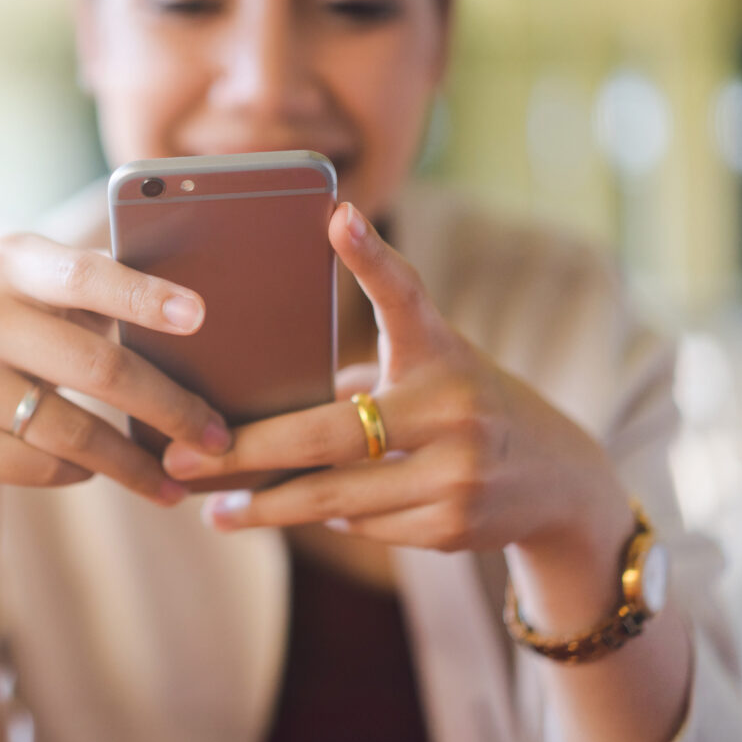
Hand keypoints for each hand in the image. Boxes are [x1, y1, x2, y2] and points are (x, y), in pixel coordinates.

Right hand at [0, 232, 230, 501]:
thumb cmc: (32, 337)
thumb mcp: (54, 301)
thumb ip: (108, 294)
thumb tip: (203, 319)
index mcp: (10, 262)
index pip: (85, 276)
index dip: (143, 296)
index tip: (199, 316)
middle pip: (98, 367)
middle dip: (170, 408)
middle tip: (217, 437)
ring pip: (74, 432)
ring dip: (136, 464)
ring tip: (178, 480)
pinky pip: (42, 466)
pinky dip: (81, 473)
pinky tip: (95, 471)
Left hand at [163, 202, 630, 560]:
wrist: (557, 479)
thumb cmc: (467, 407)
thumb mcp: (435, 372)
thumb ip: (366, 378)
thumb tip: (261, 407)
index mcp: (443, 353)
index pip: (406, 297)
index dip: (371, 257)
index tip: (336, 214)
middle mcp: (455, 406)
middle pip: (329, 433)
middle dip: (247, 452)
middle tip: (184, 458)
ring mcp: (460, 471)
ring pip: (337, 496)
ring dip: (270, 506)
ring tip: (216, 509)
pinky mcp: (456, 525)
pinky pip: (363, 527)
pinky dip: (327, 520)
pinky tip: (298, 514)